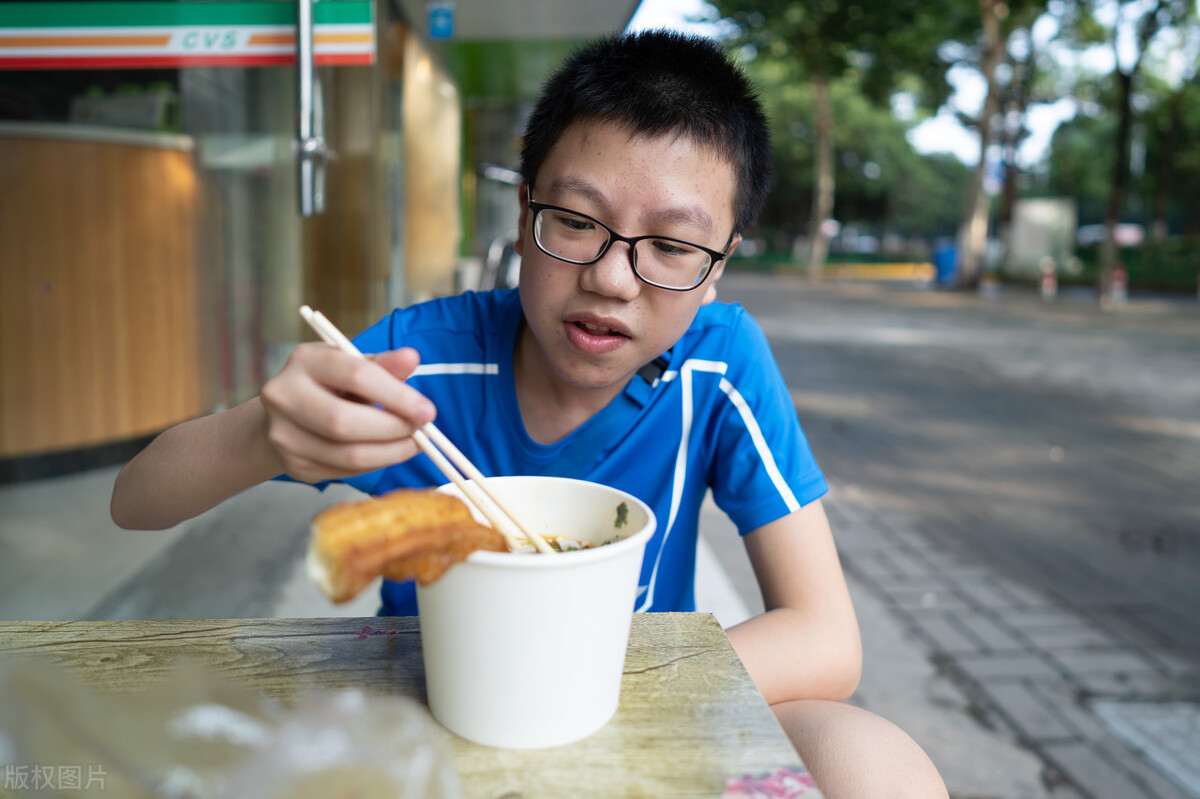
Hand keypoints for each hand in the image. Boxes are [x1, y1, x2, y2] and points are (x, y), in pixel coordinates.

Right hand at [259, 343, 436, 482]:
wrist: (288, 413)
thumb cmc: (331, 384)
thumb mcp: (354, 366)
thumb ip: (383, 365)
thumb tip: (412, 357)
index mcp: (305, 360)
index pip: (356, 376)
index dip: (397, 396)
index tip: (428, 411)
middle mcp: (284, 395)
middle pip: (344, 421)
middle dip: (392, 429)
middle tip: (421, 431)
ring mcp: (283, 434)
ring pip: (347, 454)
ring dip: (390, 452)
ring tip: (412, 444)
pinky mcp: (293, 465)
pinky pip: (344, 471)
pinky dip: (375, 464)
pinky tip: (387, 453)